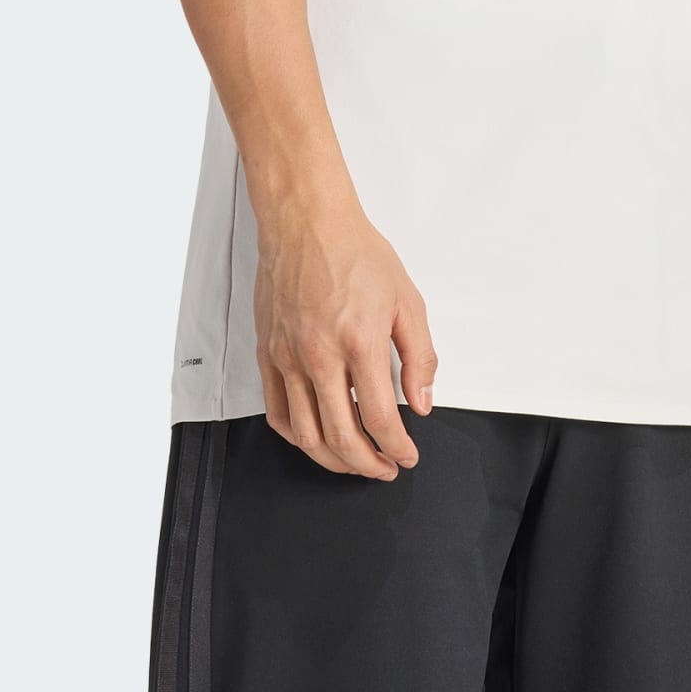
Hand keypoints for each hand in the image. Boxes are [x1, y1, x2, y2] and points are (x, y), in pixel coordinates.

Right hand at [253, 191, 437, 478]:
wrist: (307, 223)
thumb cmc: (356, 253)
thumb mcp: (407, 299)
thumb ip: (419, 356)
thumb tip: (422, 402)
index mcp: (360, 342)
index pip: (381, 418)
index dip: (398, 447)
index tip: (407, 454)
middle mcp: (321, 356)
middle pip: (342, 437)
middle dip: (368, 465)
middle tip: (384, 468)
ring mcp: (289, 358)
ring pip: (307, 434)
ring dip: (333, 460)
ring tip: (354, 462)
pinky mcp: (268, 354)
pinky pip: (278, 412)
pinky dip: (298, 437)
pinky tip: (315, 439)